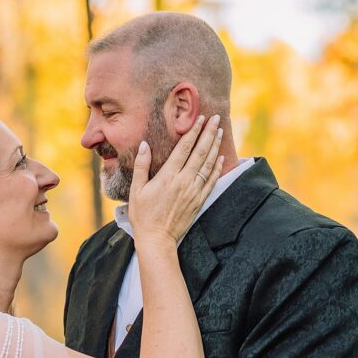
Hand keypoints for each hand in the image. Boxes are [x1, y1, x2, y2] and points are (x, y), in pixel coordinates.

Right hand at [128, 114, 223, 245]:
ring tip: (219, 132)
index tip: (201, 118)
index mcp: (168, 176)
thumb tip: (144, 145)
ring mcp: (194, 191)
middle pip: (200, 152)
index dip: (194, 131)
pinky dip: (217, 168)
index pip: (184, 148)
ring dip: (215, 147)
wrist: (157, 239)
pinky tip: (221, 158)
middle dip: (208, 133)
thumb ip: (142, 166)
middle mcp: (184, 181)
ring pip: (208, 164)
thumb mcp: (137, 190)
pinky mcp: (199, 201)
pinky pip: (211, 181)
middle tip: (216, 119)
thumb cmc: (143, 215)